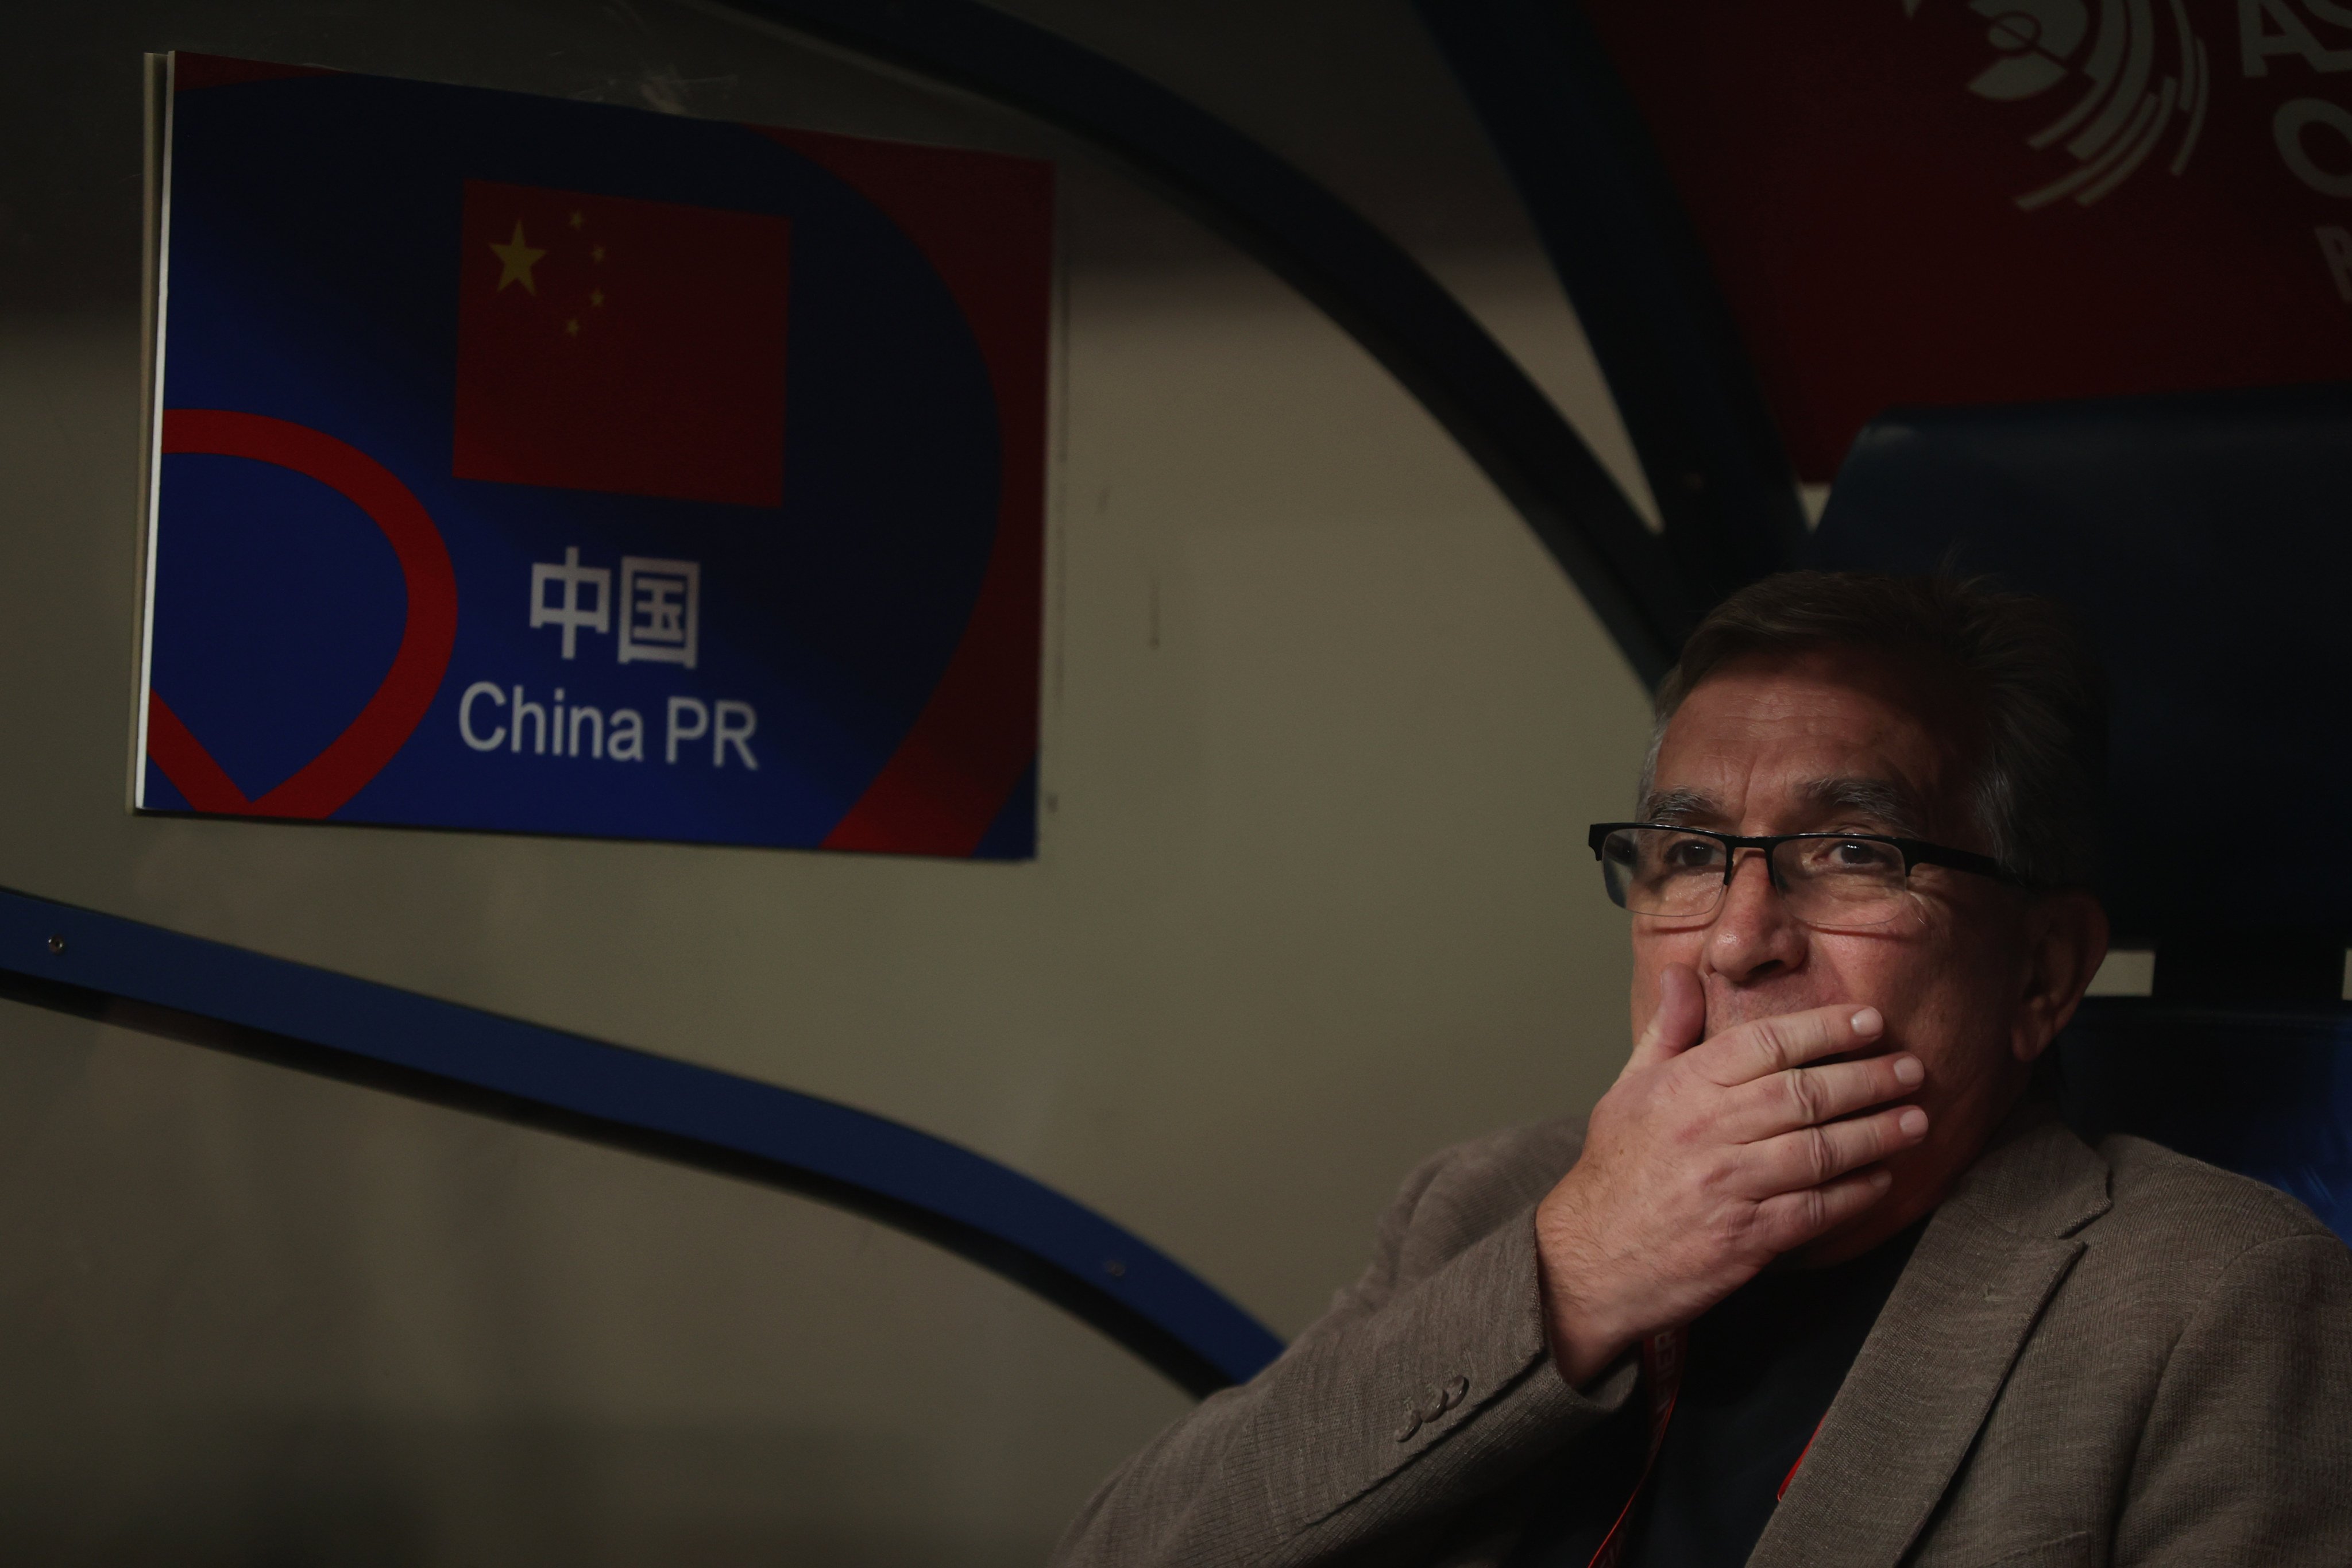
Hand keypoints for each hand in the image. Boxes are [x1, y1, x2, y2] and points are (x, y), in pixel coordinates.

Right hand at [1535, 964, 1928, 1386]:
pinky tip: (1881, 1179)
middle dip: (1868, 1078)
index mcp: (1683, 1088)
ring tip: (1915, 1120)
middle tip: (1912, 1069)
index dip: (1825, 1028)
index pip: (1766, 1043)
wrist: (1591, 1258)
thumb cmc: (1615, 1170)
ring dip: (1876, 1134)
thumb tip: (1683, 974)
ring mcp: (1729, 1186)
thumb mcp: (1629, 1089)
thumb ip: (1668, 1031)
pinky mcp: (1746, 1238)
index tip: (1870, 1021)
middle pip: (1804, 1094)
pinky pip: (1815, 1209)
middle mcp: (1709, 1131)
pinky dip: (1855, 1194)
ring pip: (1819, 1151)